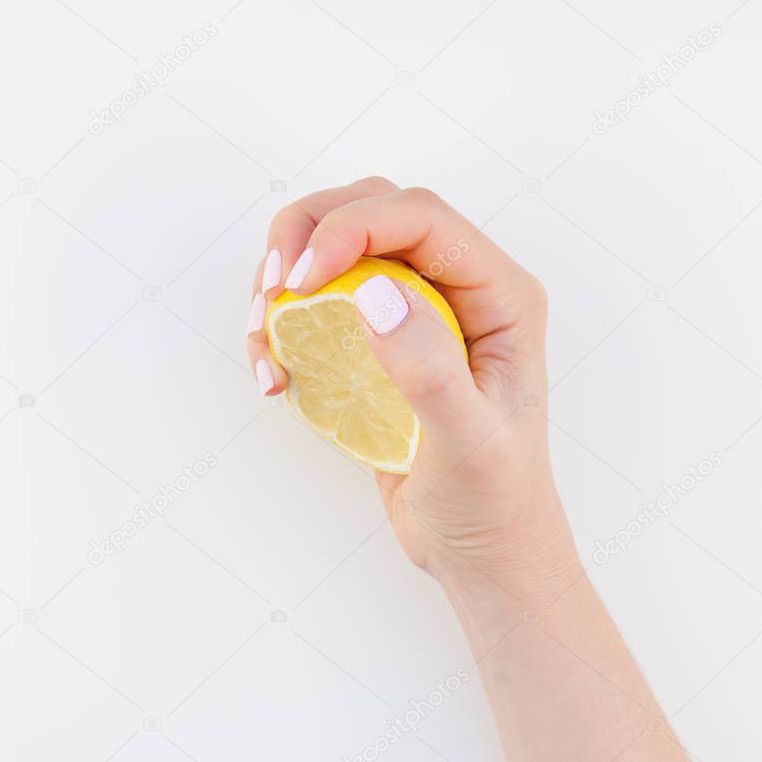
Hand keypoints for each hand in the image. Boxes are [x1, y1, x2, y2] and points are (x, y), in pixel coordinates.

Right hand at [247, 177, 579, 596]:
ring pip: (338, 247)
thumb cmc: (492, 501)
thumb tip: (373, 291)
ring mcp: (416, 311)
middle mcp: (458, 288)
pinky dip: (282, 321)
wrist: (481, 551)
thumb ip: (426, 368)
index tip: (302, 280)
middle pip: (371, 210)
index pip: (419, 217)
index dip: (352, 228)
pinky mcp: (379, 342)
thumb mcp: (467, 443)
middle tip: (271, 294)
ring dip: (285, 277)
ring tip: (263, 340)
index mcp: (498, 295)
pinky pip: (321, 299)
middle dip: (307, 235)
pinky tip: (274, 373)